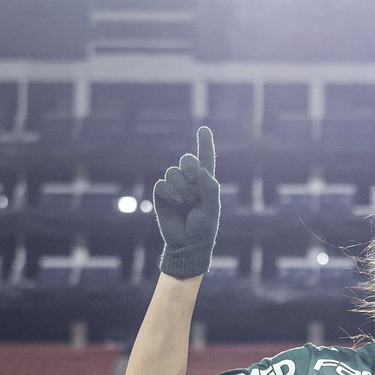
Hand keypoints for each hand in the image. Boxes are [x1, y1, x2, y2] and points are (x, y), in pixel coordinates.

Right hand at [153, 126, 220, 277]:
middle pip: (187, 161)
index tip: (203, 128)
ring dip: (182, 187)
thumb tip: (202, 169)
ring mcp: (174, 189)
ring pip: (174, 172)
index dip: (205, 144)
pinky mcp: (161, 196)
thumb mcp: (212, 209)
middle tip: (195, 191)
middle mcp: (190, 183)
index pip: (205, 160)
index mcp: (205, 184)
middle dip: (191, 172)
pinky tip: (176, 204)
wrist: (188, 246)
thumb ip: (210, 188)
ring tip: (186, 203)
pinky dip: (170, 193)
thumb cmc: (203, 230)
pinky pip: (162, 184)